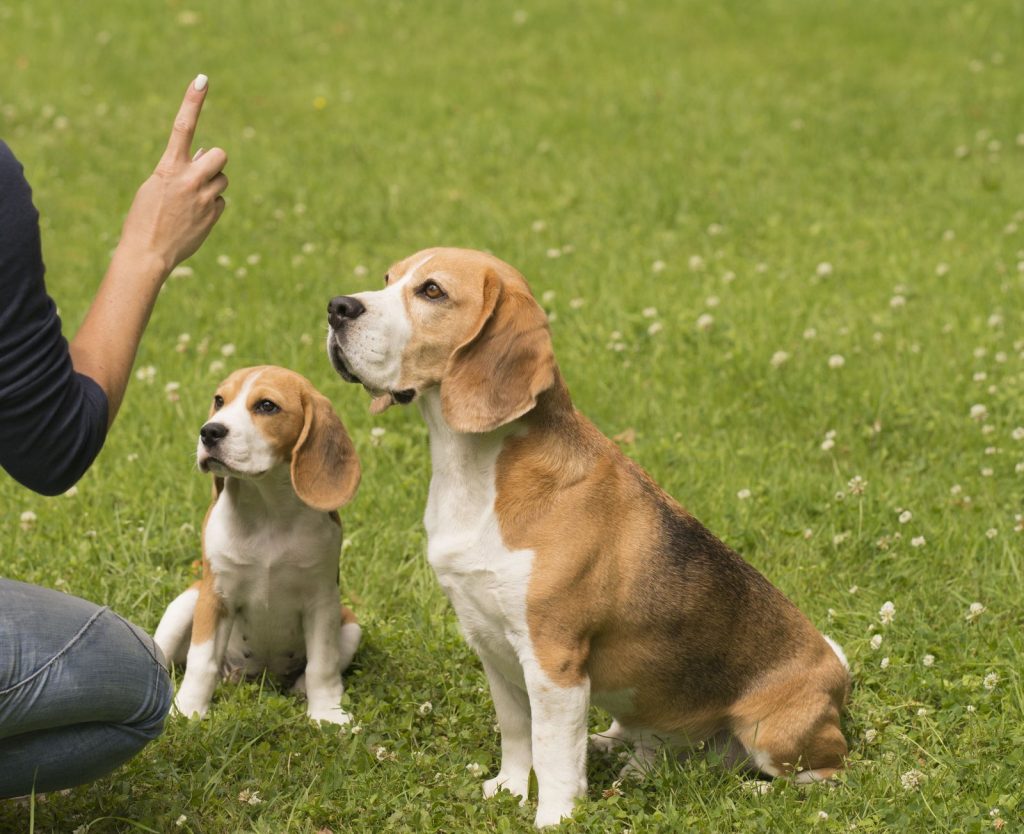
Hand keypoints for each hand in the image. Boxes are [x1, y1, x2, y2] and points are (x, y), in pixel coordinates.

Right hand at [118, 75, 227, 276]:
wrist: (147, 253)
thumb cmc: (146, 217)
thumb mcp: (157, 186)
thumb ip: (181, 170)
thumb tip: (207, 158)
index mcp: (169, 167)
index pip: (183, 127)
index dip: (192, 102)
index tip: (202, 79)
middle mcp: (189, 179)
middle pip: (220, 155)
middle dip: (215, 161)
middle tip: (203, 172)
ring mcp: (204, 198)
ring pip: (222, 179)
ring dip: (213, 185)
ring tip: (193, 201)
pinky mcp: (213, 215)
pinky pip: (221, 201)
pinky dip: (211, 206)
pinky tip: (195, 218)